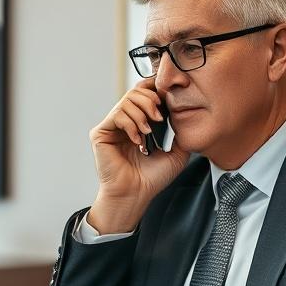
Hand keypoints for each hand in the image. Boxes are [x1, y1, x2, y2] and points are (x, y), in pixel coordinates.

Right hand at [87, 80, 189, 232]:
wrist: (137, 194)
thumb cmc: (152, 178)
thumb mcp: (177, 152)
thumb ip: (181, 131)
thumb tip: (185, 112)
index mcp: (139, 124)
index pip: (146, 96)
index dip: (157, 92)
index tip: (169, 102)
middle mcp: (124, 123)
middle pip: (136, 91)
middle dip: (151, 100)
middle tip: (159, 117)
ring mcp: (111, 127)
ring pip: (127, 100)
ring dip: (142, 113)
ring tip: (148, 132)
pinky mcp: (100, 133)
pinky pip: (117, 114)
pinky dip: (130, 123)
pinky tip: (137, 139)